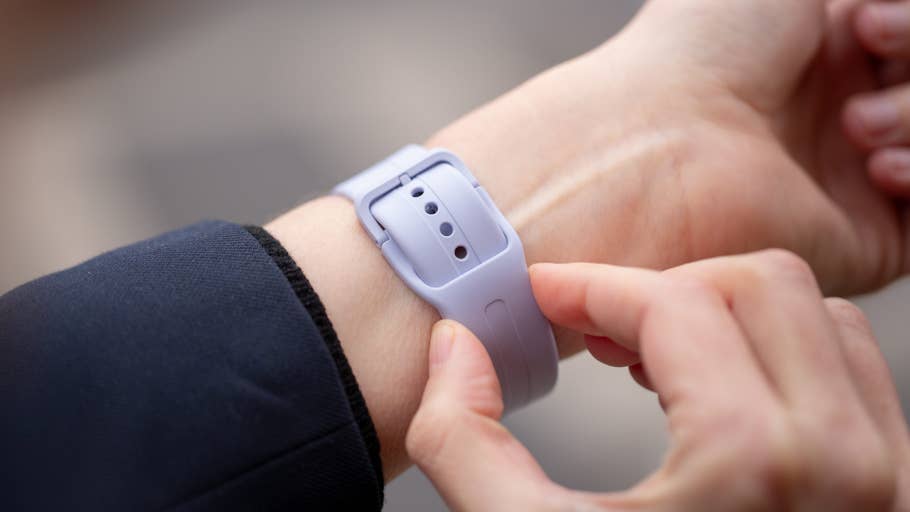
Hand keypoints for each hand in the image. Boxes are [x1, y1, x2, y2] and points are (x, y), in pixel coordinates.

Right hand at [406, 251, 909, 510]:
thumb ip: (462, 441)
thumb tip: (455, 352)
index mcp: (751, 464)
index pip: (671, 305)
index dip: (588, 285)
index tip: (547, 296)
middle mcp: (843, 461)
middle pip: (756, 285)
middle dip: (660, 293)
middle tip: (597, 328)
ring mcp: (884, 478)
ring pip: (816, 316)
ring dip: (723, 316)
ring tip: (653, 358)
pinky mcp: (894, 494)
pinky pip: (851, 373)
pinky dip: (776, 355)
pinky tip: (712, 394)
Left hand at [430, 0, 905, 299]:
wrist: (658, 139)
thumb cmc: (697, 48)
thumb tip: (859, 8)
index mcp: (818, 53)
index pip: (902, 45)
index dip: (904, 27)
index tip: (863, 19)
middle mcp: (834, 116)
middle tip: (863, 46)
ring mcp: (850, 178)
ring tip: (851, 125)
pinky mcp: (864, 240)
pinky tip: (878, 167)